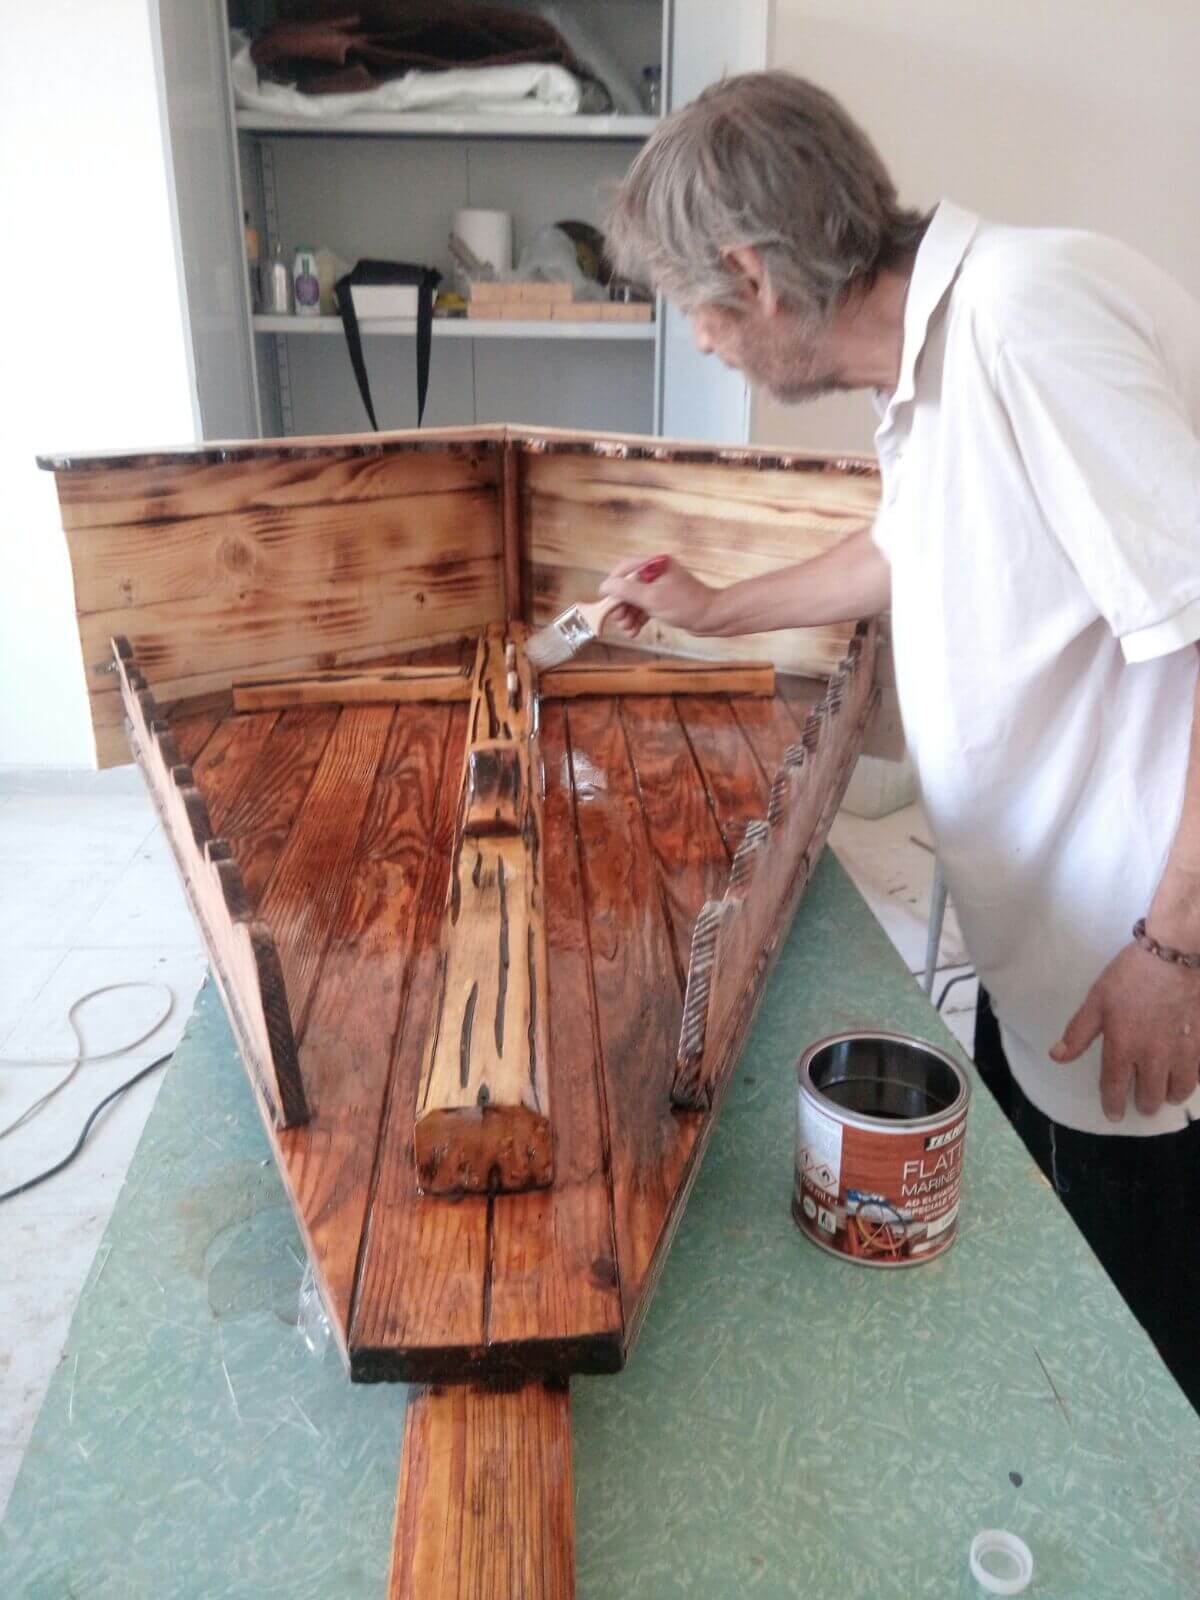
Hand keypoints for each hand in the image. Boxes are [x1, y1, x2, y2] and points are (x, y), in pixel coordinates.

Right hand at [598, 555, 715, 640]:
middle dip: (621, 605)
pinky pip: (644, 607)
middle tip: (619, 620)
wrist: (712, 617)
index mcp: (654, 564)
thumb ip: (626, 591)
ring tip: (627, 630)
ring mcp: (660, 587)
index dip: (612, 585)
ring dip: (628, 615)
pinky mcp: (664, 600)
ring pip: (635, 599)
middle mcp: (656, 572)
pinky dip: (638, 618)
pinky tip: (634, 631)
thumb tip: (605, 586)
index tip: (604, 600)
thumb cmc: (686, 605)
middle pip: (627, 586)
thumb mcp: (651, 598)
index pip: (624, 569)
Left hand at [1050, 943, 1199, 1119]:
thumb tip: (1057, 1056)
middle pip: (1149, 1094)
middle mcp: (1152, 1056)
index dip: (1113, 1103)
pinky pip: (1198, 1073)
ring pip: (1177, 1089)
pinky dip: (1190, 1081)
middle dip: (1144, 1104)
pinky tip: (1186, 1078)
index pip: (1115, 1086)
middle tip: (1142, 1105)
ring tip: (1165, 1095)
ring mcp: (1181, 1051)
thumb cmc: (1130, 975)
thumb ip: (1078, 1032)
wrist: (1175, 955)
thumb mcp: (1096, 1000)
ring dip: (1169, 1096)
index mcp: (1123, 1047)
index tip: (1113, 1114)